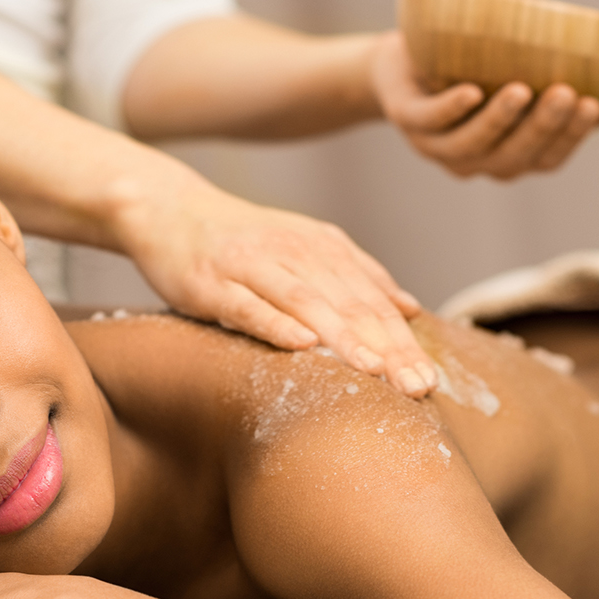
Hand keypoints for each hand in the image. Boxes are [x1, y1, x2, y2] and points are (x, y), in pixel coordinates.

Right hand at [113, 173, 438, 396]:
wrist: (169, 210)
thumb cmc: (241, 242)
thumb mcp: (306, 250)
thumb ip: (358, 276)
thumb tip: (411, 308)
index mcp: (325, 249)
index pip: (373, 301)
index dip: (403, 342)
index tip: (429, 382)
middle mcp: (295, 253)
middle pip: (350, 305)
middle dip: (386, 349)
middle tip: (416, 388)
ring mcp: (253, 265)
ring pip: (307, 303)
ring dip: (344, 338)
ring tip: (374, 372)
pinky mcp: (212, 281)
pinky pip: (248, 305)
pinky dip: (276, 323)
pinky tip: (302, 345)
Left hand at [370, 31, 598, 180]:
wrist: (403, 68)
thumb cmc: (470, 77)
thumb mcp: (518, 87)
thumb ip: (562, 104)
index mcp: (506, 158)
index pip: (545, 161)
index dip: (570, 138)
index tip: (593, 106)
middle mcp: (474, 162)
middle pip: (511, 158)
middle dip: (540, 128)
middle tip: (566, 93)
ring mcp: (437, 146)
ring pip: (470, 146)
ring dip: (498, 120)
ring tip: (522, 89)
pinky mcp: (409, 120)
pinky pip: (430, 121)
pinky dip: (451, 109)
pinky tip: (471, 92)